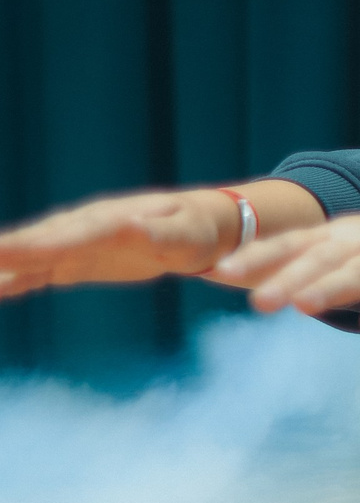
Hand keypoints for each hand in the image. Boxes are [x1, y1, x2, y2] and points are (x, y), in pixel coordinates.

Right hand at [0, 191, 236, 298]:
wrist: (197, 225)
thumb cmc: (196, 230)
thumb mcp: (187, 234)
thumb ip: (159, 234)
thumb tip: (131, 227)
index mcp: (113, 221)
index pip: (70, 235)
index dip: (36, 246)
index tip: (0, 253)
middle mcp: (84, 227)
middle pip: (37, 241)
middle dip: (5, 251)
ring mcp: (75, 243)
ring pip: (29, 256)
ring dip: (2, 265)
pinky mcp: (73, 261)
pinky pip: (36, 272)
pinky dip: (11, 280)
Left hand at [218, 200, 359, 334]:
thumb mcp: (352, 247)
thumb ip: (312, 265)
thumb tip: (255, 286)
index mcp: (339, 235)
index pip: (291, 243)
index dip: (257, 256)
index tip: (220, 271)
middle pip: (320, 260)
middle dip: (287, 278)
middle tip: (257, 300)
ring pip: (358, 273)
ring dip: (331, 288)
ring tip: (304, 306)